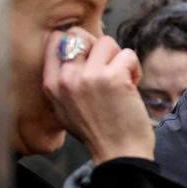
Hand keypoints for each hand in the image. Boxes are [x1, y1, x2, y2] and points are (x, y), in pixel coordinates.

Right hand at [42, 29, 153, 163]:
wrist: (118, 153)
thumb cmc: (96, 132)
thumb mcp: (64, 108)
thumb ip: (64, 80)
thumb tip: (75, 51)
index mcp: (51, 84)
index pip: (56, 39)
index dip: (78, 42)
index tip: (90, 58)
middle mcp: (67, 77)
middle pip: (80, 34)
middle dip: (99, 47)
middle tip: (108, 68)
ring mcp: (89, 76)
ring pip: (107, 42)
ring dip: (119, 59)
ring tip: (122, 80)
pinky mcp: (113, 77)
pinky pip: (128, 54)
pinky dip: (134, 68)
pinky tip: (132, 87)